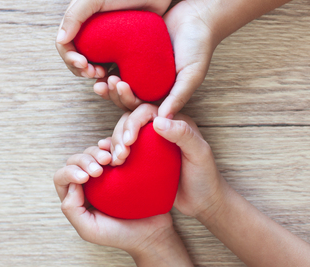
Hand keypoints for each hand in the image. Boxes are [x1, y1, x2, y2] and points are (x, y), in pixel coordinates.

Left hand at [53, 140, 191, 265]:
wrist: (152, 232)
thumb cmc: (119, 233)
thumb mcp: (89, 229)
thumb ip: (72, 209)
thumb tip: (71, 185)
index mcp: (76, 197)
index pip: (62, 177)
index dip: (70, 172)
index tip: (86, 178)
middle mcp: (87, 182)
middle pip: (75, 160)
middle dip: (84, 160)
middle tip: (100, 170)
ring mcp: (105, 172)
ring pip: (92, 151)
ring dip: (97, 152)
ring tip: (109, 160)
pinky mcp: (121, 164)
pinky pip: (111, 148)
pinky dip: (111, 145)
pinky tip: (118, 152)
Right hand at [55, 0, 173, 78]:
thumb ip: (75, 16)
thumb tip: (61, 40)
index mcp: (79, 22)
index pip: (65, 46)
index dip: (70, 58)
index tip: (82, 63)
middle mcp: (89, 34)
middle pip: (77, 59)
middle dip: (81, 70)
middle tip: (93, 73)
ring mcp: (106, 43)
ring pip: (93, 66)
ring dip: (94, 75)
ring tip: (104, 75)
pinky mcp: (122, 49)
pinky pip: (113, 66)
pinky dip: (111, 75)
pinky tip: (117, 78)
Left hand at [94, 0, 216, 114]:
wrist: (197, 16)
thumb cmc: (199, 46)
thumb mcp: (191, 74)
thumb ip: (177, 96)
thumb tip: (163, 120)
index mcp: (162, 94)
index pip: (139, 106)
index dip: (126, 100)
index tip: (119, 86)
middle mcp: (150, 85)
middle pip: (125, 97)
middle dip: (113, 93)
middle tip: (102, 84)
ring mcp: (142, 70)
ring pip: (120, 82)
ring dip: (108, 82)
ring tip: (98, 76)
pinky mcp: (135, 54)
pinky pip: (119, 63)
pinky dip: (108, 65)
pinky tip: (99, 62)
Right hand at [110, 103, 225, 217]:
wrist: (203, 203)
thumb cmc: (205, 177)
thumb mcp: (199, 154)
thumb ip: (183, 134)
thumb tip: (157, 121)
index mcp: (172, 121)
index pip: (146, 111)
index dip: (133, 122)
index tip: (129, 141)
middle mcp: (158, 129)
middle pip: (130, 120)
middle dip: (120, 134)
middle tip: (120, 156)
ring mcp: (148, 145)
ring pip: (122, 134)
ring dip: (114, 145)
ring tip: (116, 162)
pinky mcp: (140, 159)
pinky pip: (121, 149)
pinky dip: (110, 152)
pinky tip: (108, 160)